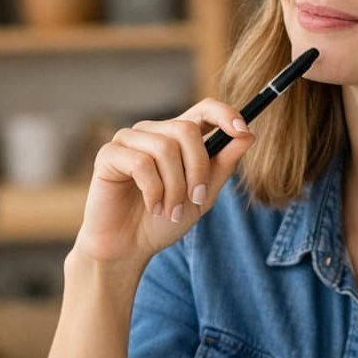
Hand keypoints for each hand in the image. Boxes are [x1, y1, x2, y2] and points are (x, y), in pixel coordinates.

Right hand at [73, 99, 253, 266]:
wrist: (129, 248)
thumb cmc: (163, 220)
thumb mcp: (203, 196)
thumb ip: (223, 165)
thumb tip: (248, 135)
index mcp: (177, 137)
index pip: (204, 109)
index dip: (225, 114)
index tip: (242, 131)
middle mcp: (153, 132)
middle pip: (186, 130)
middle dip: (198, 169)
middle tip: (196, 199)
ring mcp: (129, 140)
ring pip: (165, 148)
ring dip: (174, 187)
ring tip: (170, 211)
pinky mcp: (109, 154)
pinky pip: (140, 163)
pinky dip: (153, 191)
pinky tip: (153, 207)